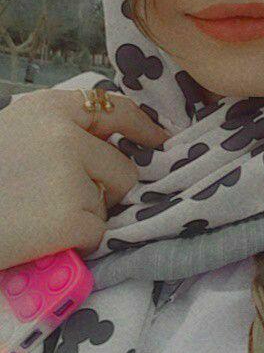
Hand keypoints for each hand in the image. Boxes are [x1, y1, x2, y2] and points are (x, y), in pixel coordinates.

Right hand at [0, 88, 169, 268]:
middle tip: (63, 203)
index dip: (141, 126)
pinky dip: (75, 244)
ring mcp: (73, 176)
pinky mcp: (74, 218)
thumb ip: (57, 132)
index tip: (159, 140)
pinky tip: (41, 237)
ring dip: (84, 217)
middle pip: (122, 168)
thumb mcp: (13, 132)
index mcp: (50, 109)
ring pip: (109, 205)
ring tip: (39, 217)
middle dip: (106, 190)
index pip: (113, 109)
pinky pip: (97, 235)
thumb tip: (104, 147)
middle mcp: (67, 135)